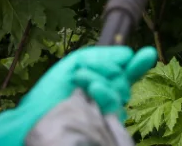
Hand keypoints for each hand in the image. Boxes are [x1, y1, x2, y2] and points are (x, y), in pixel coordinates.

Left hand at [0, 46, 156, 145]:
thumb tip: (128, 55)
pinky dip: (104, 92)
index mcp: (101, 83)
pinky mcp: (105, 126)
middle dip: (106, 69)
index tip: (147, 54)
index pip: (126, 73)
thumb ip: (100, 57)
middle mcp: (106, 98)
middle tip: (82, 71)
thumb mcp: (74, 65)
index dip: (138, 64)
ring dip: (102, 79)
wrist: (33, 117)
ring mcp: (106, 113)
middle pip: (123, 79)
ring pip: (120, 92)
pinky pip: (114, 106)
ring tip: (83, 79)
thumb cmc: (50, 94)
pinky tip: (92, 89)